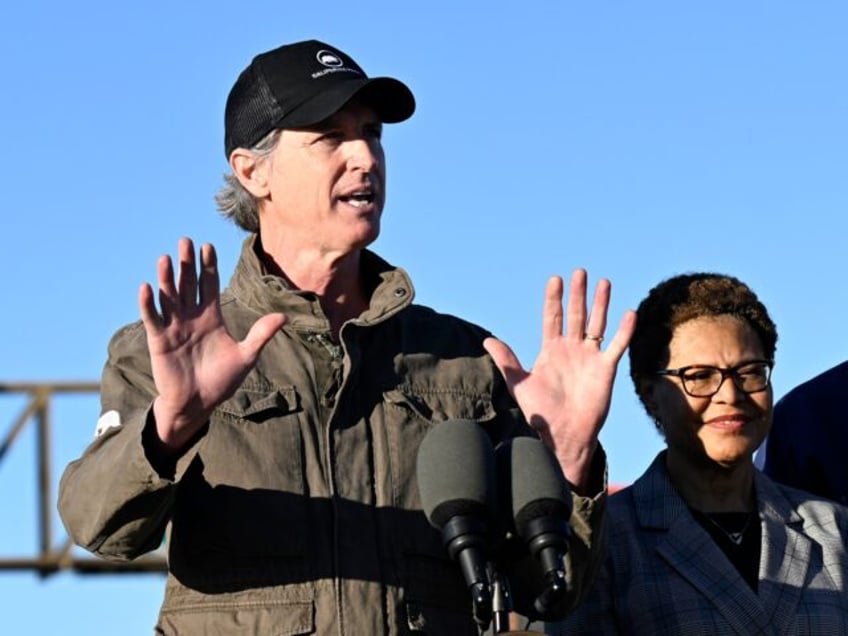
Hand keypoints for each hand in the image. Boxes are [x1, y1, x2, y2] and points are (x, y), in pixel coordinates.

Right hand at [138, 238, 285, 452]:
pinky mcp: (159, 341)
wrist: (199, 404)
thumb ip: (261, 334)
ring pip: (169, 297)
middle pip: (188, 284)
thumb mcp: (246, 356)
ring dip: (166, 279)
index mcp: (212, 318)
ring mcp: (174, 328)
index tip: (207, 246)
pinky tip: (147, 287)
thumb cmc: (222, 381)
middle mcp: (191, 318)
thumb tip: (284, 316)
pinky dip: (149, 304)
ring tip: (165, 258)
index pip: (209, 285)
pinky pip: (153, 319)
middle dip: (187, 264)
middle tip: (185, 241)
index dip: (208, 266)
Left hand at [483, 269, 635, 491]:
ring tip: (604, 282)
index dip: (554, 299)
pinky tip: (629, 312)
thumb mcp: (519, 384)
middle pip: (576, 315)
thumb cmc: (540, 412)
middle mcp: (571, 350)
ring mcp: (590, 358)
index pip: (552, 317)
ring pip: (597, 324)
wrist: (562, 436)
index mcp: (551, 350)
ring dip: (601, 304)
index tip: (555, 279)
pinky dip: (624, 331)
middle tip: (579, 272)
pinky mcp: (605, 370)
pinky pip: (616, 346)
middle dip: (578, 294)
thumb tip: (486, 340)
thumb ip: (507, 360)